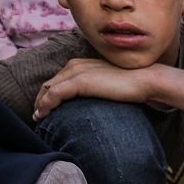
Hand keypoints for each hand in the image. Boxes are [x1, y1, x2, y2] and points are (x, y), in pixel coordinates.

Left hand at [34, 59, 157, 121]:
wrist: (145, 80)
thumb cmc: (133, 85)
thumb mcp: (109, 84)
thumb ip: (96, 88)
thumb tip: (94, 101)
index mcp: (81, 65)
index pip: (57, 80)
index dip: (48, 94)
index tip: (46, 109)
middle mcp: (75, 65)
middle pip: (49, 83)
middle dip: (40, 99)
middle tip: (38, 116)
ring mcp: (76, 72)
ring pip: (48, 88)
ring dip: (40, 104)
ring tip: (38, 118)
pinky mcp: (79, 82)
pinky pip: (54, 94)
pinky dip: (45, 105)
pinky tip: (43, 115)